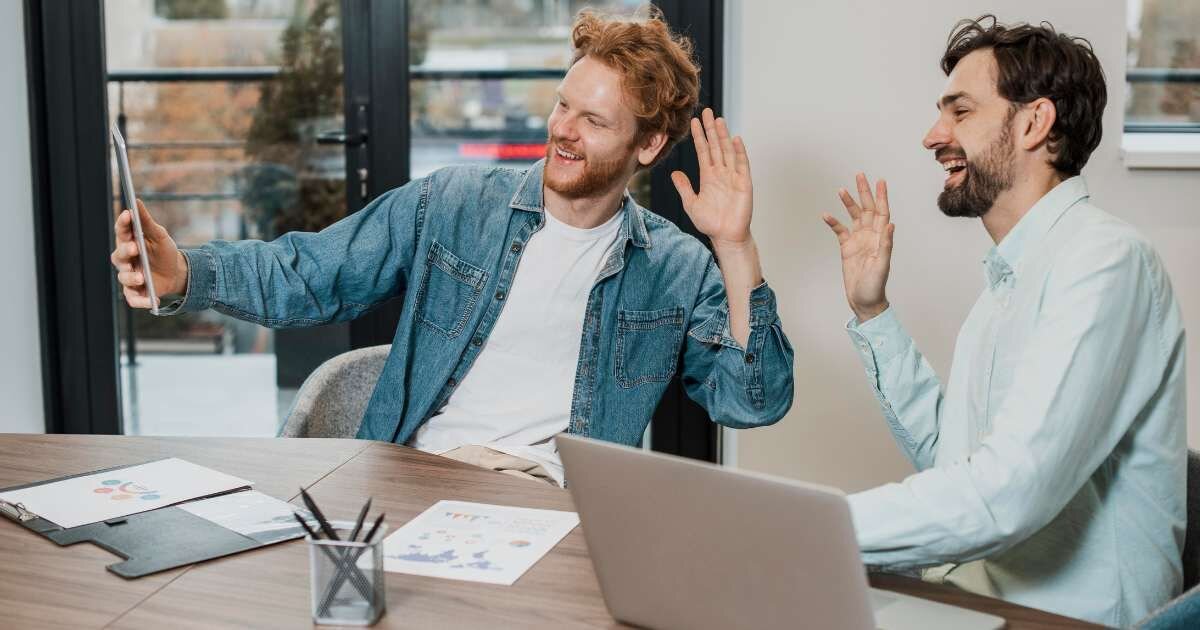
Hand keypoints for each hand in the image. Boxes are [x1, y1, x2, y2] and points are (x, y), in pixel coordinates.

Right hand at [110, 199, 187, 308]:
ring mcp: (129, 276)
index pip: (121, 231)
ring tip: (142, 277)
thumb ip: (147, 221)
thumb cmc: (163, 251)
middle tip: (135, 248)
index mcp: (129, 242)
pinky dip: (142, 301)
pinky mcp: (136, 292)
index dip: (123, 223)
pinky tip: (153, 300)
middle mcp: (125, 260)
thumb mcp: (159, 235)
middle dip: (125, 251)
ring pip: (123, 277)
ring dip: (131, 277)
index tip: (129, 214)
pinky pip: (133, 299)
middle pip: (118, 255)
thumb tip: (137, 202)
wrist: (176, 272)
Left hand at [671, 108, 752, 247]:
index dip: (699, 136)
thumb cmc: (710, 223)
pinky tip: (735, 139)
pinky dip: (739, 152)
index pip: (703, 151)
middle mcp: (721, 173)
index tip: (693, 122)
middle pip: (715, 146)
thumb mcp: (691, 204)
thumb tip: (674, 174)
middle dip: (711, 129)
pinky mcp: (744, 183)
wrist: (726, 236)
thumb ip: (684, 188)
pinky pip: (742, 164)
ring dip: (723, 135)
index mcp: (708, 176)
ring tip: (718, 120)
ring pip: (727, 151)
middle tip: (706, 111)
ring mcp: (733, 176)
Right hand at [822, 174, 894, 322]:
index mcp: (881, 238)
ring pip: (853, 217)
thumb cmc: (875, 286)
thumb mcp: (882, 265)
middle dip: (864, 193)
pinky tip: (826, 215)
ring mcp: (858, 241)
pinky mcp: (847, 248)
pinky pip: (839, 231)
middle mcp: (871, 236)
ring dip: (848, 203)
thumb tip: (890, 224)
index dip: (881, 197)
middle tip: (860, 176)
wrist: (864, 301)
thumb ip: (886, 245)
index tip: (880, 182)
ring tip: (841, 190)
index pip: (882, 212)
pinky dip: (834, 222)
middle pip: (867, 209)